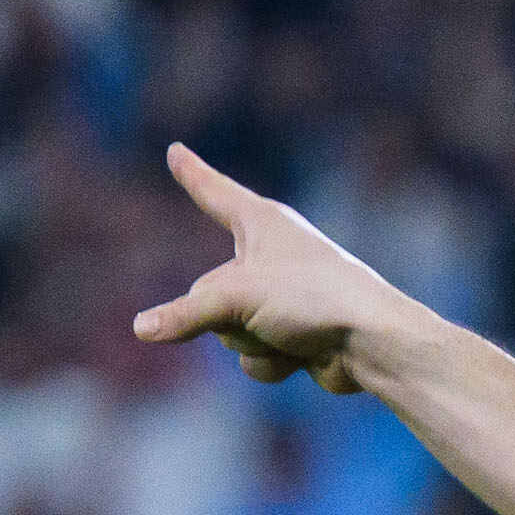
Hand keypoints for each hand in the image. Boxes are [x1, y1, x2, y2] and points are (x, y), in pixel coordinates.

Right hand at [131, 142, 402, 391]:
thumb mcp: (236, 299)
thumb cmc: (311, 298)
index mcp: (261, 223)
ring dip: (252, 341)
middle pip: (208, 291)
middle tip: (267, 311)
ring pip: (230, 330)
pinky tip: (303, 356)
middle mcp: (270, 255)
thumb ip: (185, 314)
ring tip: (290, 332)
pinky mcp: (295, 336)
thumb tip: (142, 329)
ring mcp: (282, 298)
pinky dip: (274, 362)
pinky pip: (256, 355)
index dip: (193, 174)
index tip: (176, 152)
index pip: (213, 193)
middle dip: (227, 314)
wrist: (372, 344)